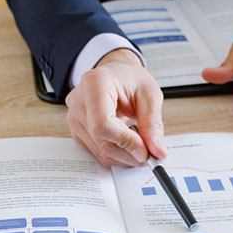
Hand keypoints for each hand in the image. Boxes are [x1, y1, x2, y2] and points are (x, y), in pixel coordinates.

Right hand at [65, 48, 166, 166]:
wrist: (116, 76)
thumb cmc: (130, 79)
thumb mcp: (149, 95)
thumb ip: (153, 124)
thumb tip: (157, 151)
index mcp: (94, 84)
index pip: (102, 123)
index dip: (125, 141)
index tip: (145, 150)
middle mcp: (79, 102)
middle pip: (101, 141)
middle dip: (129, 153)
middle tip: (150, 153)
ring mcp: (74, 118)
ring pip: (100, 151)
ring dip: (125, 156)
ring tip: (140, 142)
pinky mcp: (77, 131)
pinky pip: (97, 152)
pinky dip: (116, 154)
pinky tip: (127, 143)